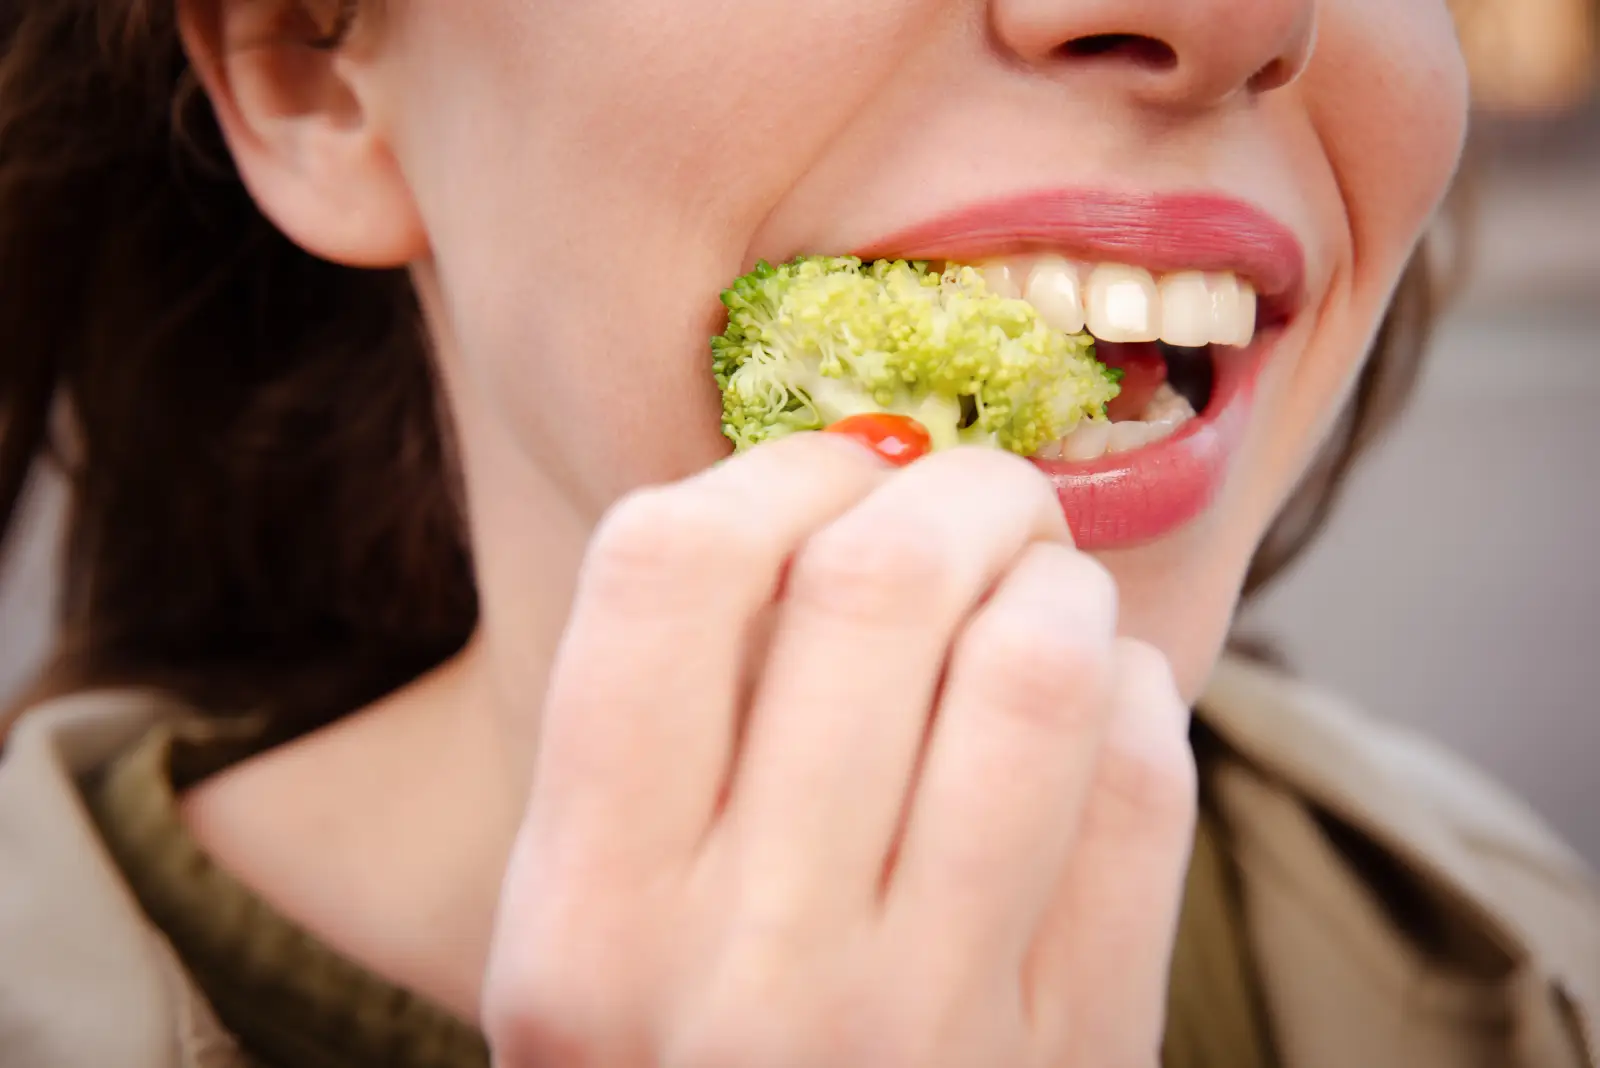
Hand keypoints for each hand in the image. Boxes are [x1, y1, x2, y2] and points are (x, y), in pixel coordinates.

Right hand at [483, 433, 1196, 1067]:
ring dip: (1055, 577)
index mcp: (585, 920)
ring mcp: (926, 1029)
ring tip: (1039, 584)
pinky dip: (1135, 694)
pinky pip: (1146, 787)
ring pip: (1034, 670)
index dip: (771, 476)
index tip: (828, 476)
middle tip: (973, 496)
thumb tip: (837, 491)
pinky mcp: (1078, 1061)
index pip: (667, 576)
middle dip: (950, 490)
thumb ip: (668, 731)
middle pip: (872, 589)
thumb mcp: (597, 934)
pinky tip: (1094, 703)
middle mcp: (743, 974)